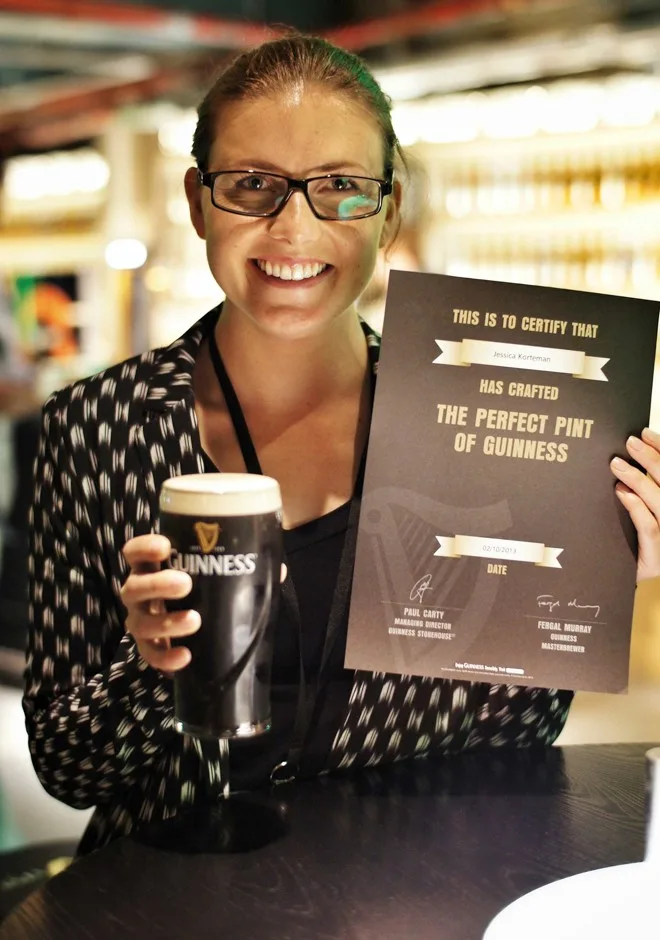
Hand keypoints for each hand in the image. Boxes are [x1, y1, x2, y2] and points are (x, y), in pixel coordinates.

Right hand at [120, 534, 288, 672]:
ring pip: (139, 622)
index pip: (136, 552)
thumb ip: (245, 571)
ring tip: (195, 620)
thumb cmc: (208, 593)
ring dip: (166, 621)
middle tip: (185, 584)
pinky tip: (185, 656)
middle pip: (134, 586)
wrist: (198, 634)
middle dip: (157, 584)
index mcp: (155, 568)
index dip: (145, 547)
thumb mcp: (223, 578)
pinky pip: (150, 655)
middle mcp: (140, 593)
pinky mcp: (149, 649)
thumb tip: (278, 570)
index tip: (165, 546)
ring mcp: (141, 621)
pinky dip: (166, 657)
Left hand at [611, 428, 659, 581]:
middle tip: (631, 440)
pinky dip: (636, 507)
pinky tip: (622, 494)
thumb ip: (636, 500)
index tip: (646, 432)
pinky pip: (650, 527)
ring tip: (617, 464)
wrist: (636, 594)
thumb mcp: (636, 525)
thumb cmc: (634, 557)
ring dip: (640, 479)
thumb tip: (618, 473)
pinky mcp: (657, 557)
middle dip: (653, 458)